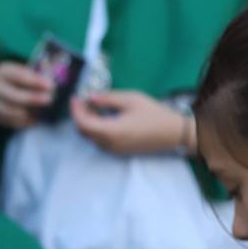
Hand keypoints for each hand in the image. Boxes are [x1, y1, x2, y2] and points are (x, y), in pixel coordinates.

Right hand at [0, 62, 52, 129]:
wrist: (1, 89)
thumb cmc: (21, 79)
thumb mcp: (26, 70)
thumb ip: (39, 72)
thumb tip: (52, 79)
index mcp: (3, 72)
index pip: (19, 76)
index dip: (35, 81)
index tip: (50, 85)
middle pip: (13, 95)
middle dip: (32, 98)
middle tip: (49, 100)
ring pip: (11, 111)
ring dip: (29, 112)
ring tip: (44, 112)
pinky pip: (10, 122)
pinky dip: (24, 122)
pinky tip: (36, 119)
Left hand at [71, 91, 192, 156]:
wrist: (173, 133)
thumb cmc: (153, 114)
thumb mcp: (131, 100)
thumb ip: (107, 98)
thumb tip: (89, 97)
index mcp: (110, 132)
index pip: (83, 124)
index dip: (75, 111)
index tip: (75, 98)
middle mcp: (108, 144)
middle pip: (84, 132)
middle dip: (79, 116)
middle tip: (82, 101)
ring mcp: (113, 150)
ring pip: (91, 137)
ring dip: (87, 122)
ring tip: (92, 106)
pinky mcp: (118, 151)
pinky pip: (100, 140)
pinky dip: (96, 128)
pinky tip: (101, 116)